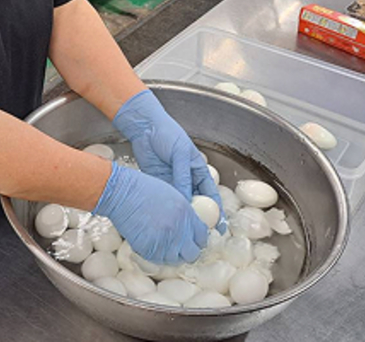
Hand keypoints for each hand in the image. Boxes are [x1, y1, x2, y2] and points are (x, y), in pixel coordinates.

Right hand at [93, 163, 208, 264]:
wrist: (121, 192)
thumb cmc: (143, 189)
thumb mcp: (173, 195)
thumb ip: (185, 214)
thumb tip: (190, 228)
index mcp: (186, 214)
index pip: (202, 237)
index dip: (198, 240)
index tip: (192, 241)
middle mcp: (178, 230)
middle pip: (192, 254)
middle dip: (187, 252)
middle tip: (179, 248)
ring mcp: (164, 241)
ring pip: (175, 260)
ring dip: (171, 255)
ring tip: (162, 246)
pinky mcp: (148, 249)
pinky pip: (157, 261)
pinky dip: (156, 256)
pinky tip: (151, 245)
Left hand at [113, 89, 224, 230]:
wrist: (145, 127)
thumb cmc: (167, 134)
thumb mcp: (180, 154)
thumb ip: (182, 177)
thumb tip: (185, 200)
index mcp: (199, 171)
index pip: (211, 197)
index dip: (216, 213)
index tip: (219, 228)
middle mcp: (188, 180)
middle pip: (196, 205)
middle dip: (199, 221)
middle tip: (200, 238)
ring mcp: (173, 184)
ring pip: (181, 206)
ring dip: (182, 219)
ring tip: (183, 235)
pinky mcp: (158, 185)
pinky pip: (165, 201)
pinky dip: (167, 212)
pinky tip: (167, 223)